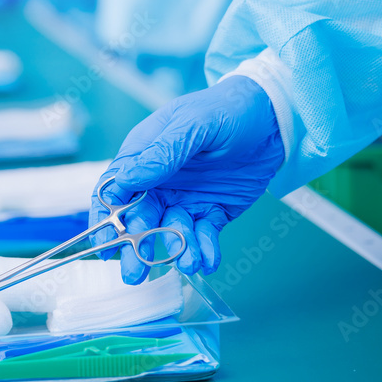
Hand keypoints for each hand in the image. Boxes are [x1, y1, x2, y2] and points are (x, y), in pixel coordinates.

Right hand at [90, 75, 283, 283]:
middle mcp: (159, 182)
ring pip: (171, 231)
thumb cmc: (226, 108)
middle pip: (138, 220)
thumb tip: (125, 179)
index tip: (108, 241)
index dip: (106, 217)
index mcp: (143, 155)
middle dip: (135, 247)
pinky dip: (204, 249)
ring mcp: (185, 199)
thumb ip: (162, 152)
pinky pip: (203, 235)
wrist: (275, 116)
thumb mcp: (193, 124)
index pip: (114, 190)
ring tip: (188, 262)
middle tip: (135, 273)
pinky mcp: (212, 211)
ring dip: (176, 249)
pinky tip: (208, 259)